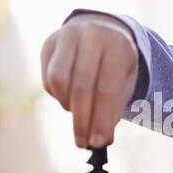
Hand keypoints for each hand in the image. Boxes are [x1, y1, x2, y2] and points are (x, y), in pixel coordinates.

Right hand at [40, 13, 139, 148]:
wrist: (101, 31)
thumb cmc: (115, 64)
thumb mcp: (124, 83)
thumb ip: (113, 110)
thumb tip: (100, 139)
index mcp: (118, 45)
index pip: (107, 89)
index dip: (101, 119)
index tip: (98, 142)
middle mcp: (91, 35)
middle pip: (81, 86)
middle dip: (82, 120)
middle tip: (83, 142)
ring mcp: (67, 36)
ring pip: (59, 81)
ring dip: (68, 105)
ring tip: (79, 113)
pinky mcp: (49, 43)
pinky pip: (48, 78)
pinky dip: (58, 95)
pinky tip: (69, 97)